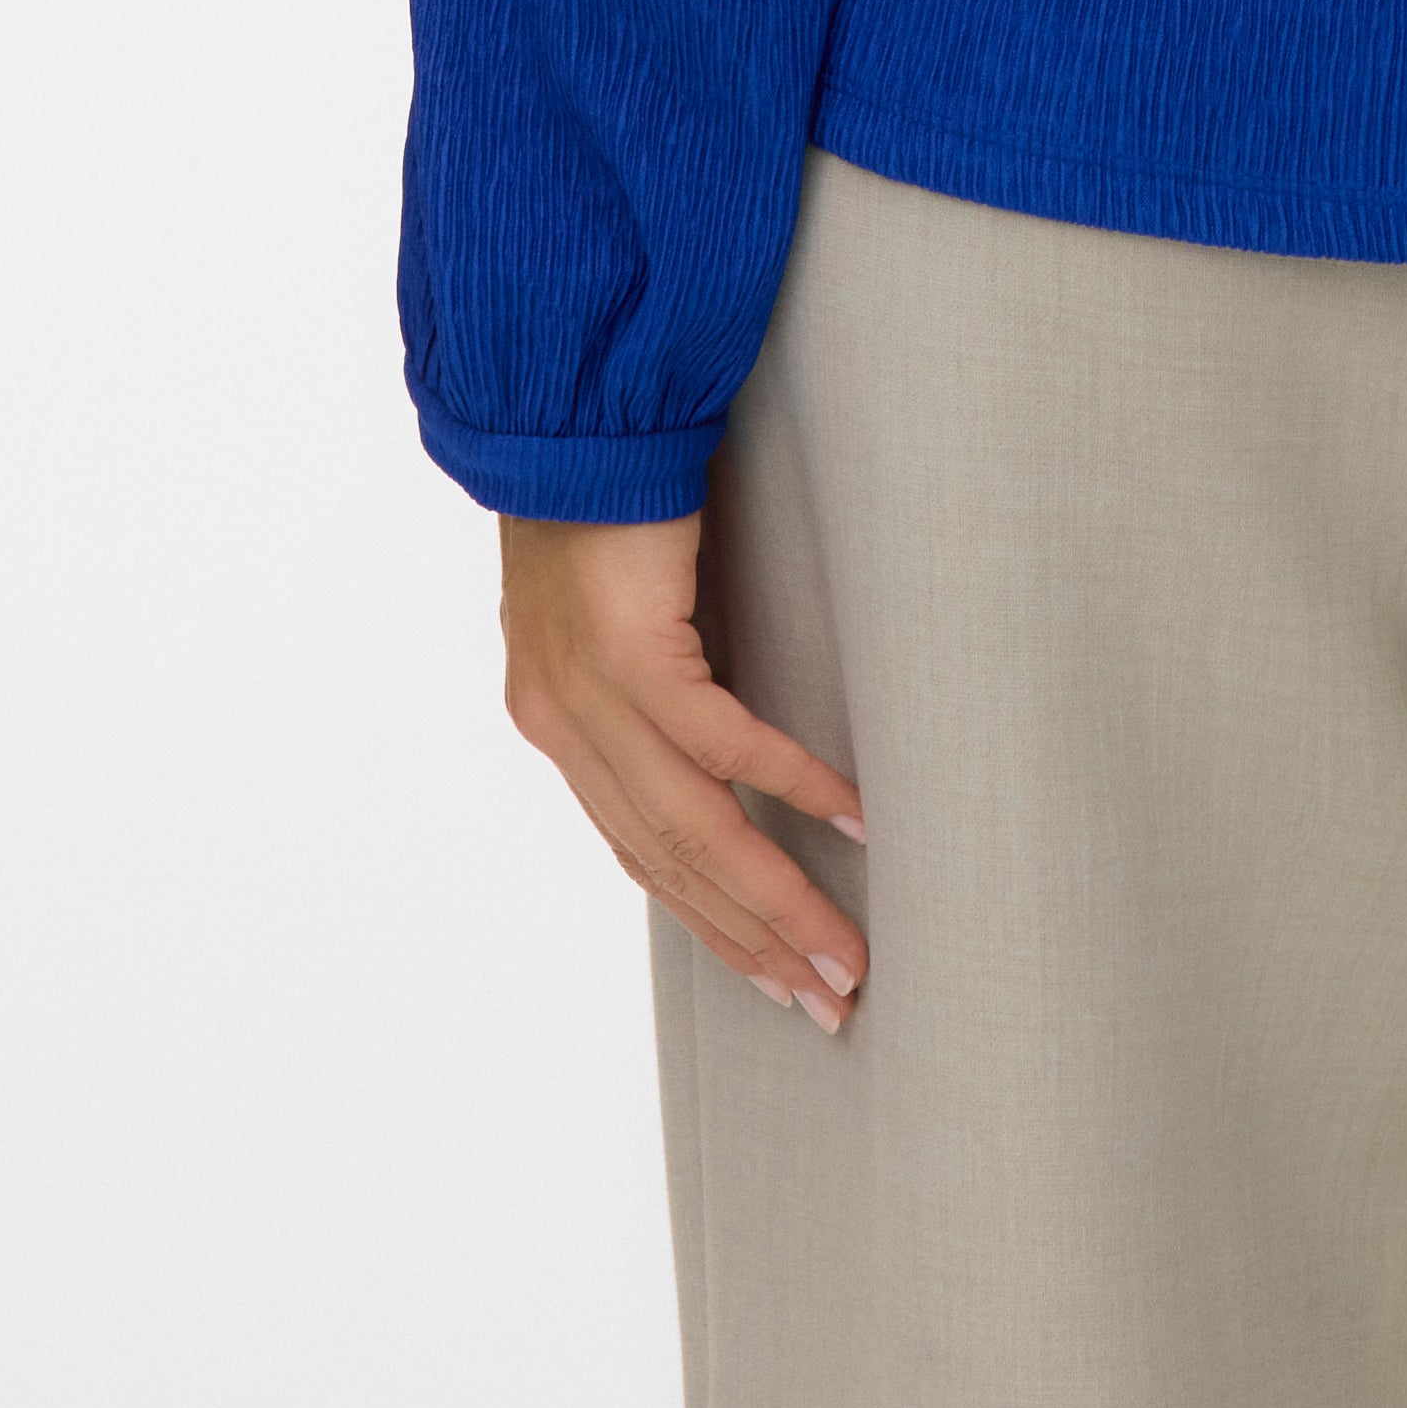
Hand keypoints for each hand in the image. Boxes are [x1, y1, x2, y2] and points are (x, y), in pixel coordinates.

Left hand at [500, 513, 869, 1032]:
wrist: (564, 408)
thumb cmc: (603, 487)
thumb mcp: (615, 600)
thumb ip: (650, 671)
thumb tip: (718, 727)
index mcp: (557, 723)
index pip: (640, 852)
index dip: (710, 919)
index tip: (775, 974)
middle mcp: (564, 726)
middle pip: (671, 864)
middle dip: (754, 941)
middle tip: (827, 1000)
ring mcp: (591, 698)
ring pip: (695, 829)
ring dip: (776, 899)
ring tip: (842, 952)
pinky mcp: (631, 654)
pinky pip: (722, 743)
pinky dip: (790, 786)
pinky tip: (849, 819)